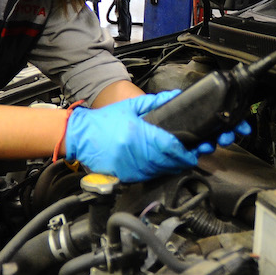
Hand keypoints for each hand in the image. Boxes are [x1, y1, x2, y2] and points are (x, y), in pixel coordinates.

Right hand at [62, 91, 206, 181]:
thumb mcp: (130, 106)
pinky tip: (162, 166)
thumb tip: (175, 97)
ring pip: (160, 172)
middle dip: (182, 160)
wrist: (81, 137)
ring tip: (180, 160)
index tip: (194, 151)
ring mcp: (130, 167)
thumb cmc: (104, 121)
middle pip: (168, 162)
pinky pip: (148, 177)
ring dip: (172, 167)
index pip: (169, 146)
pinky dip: (158, 172)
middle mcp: (135, 153)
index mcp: (137, 134)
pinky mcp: (125, 176)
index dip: (184, 152)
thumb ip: (154, 102)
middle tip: (192, 156)